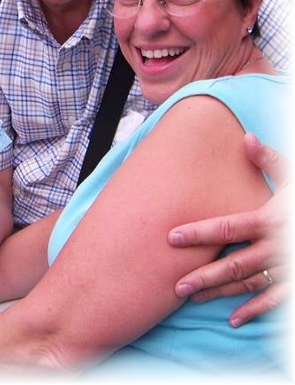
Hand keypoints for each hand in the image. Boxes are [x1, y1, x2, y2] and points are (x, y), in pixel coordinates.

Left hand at [168, 133, 288, 326]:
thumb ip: (270, 160)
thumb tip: (246, 137)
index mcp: (271, 220)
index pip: (228, 228)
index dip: (199, 234)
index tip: (172, 238)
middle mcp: (276, 247)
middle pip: (233, 264)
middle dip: (203, 275)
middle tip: (176, 285)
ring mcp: (287, 267)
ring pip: (248, 284)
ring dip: (220, 292)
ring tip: (192, 297)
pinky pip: (274, 301)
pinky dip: (254, 310)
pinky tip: (234, 319)